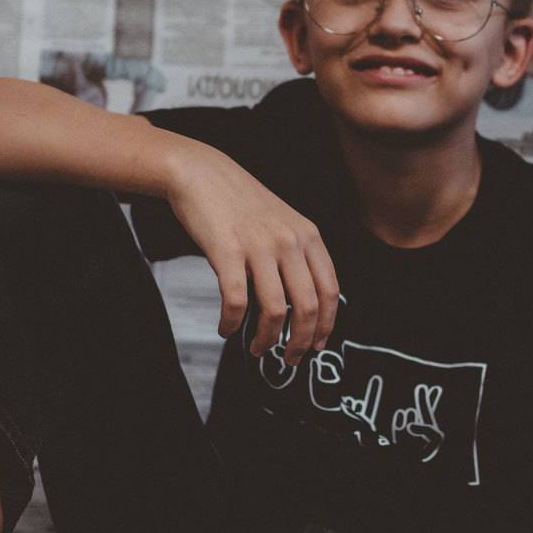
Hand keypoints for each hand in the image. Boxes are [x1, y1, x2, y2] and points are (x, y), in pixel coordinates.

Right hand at [165, 142, 338, 363]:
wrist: (202, 173)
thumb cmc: (239, 202)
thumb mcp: (282, 222)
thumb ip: (297, 255)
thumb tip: (302, 304)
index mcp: (308, 236)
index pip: (330, 290)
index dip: (327, 324)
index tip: (318, 344)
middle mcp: (289, 242)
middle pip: (307, 307)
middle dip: (301, 342)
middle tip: (290, 359)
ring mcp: (259, 247)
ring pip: (275, 310)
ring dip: (267, 339)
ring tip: (256, 348)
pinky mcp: (228, 252)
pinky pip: (237, 302)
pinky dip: (233, 324)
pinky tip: (227, 328)